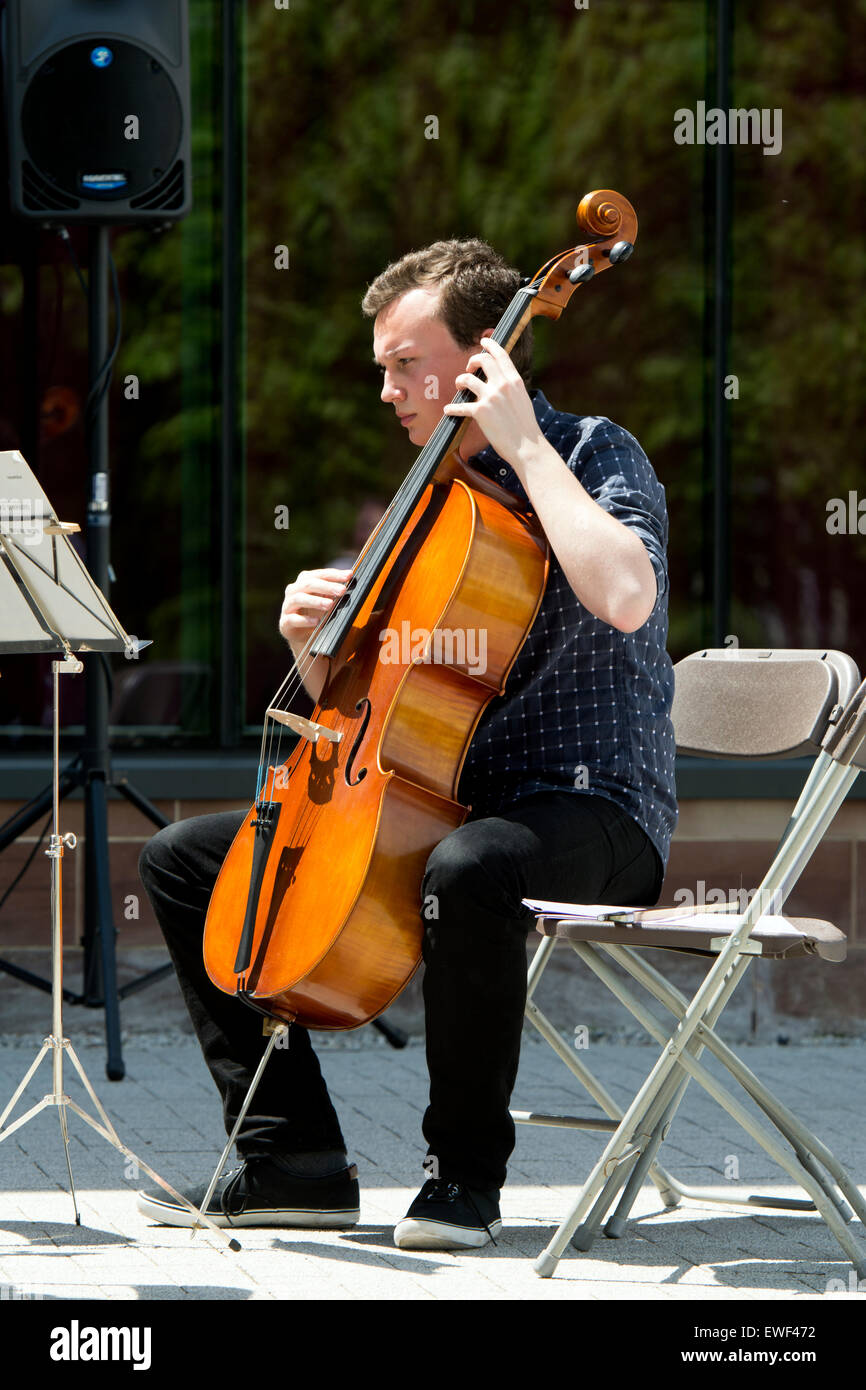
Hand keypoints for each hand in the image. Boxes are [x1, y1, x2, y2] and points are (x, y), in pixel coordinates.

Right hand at [279, 568, 351, 642]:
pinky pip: (293, 619)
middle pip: (308, 584)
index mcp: (304, 582)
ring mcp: (287, 607)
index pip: (319, 574)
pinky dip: (305, 620)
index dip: (334, 574)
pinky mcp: (285, 623)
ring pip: (299, 599)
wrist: (305, 636)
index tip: (349, 575)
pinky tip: (317, 621)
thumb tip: (352, 579)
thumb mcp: (328, 600)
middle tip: (342, 591)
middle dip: (326, 586)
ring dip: (316, 601)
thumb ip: (336, 591)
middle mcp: (293, 591)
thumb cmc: (318, 614)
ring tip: (330, 605)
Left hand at [444, 336, 542, 469]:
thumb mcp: (523, 399)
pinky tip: (448, 411)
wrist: (527, 447)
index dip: (490, 344)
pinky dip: (452, 409)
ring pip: (467, 379)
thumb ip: (511, 386)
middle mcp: (502, 385)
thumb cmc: (525, 427)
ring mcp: (490, 397)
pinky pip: (459, 406)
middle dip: (471, 362)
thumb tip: (501, 378)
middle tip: (468, 370)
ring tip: (460, 388)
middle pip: (482, 360)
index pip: (500, 354)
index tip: (483, 341)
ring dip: (460, 381)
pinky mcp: (480, 412)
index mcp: (514, 380)